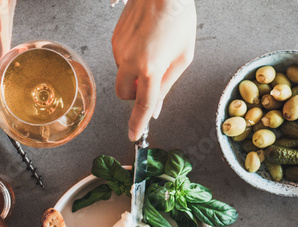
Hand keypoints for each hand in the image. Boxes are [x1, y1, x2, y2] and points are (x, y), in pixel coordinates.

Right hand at [112, 0, 195, 140]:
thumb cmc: (178, 19)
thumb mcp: (183, 57)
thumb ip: (167, 86)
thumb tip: (155, 109)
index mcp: (150, 68)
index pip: (141, 105)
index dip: (137, 124)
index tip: (134, 136)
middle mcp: (130, 60)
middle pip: (124, 94)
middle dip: (135, 94)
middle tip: (151, 81)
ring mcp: (119, 49)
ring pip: (122, 75)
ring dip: (135, 73)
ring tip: (153, 51)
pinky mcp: (115, 39)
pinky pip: (121, 59)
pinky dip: (132, 59)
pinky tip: (146, 42)